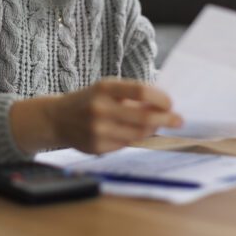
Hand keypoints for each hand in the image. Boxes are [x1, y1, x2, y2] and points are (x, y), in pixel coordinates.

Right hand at [11, 78, 182, 154]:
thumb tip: (164, 108)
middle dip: (166, 120)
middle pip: (144, 118)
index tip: (171, 103)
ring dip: (152, 130)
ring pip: (138, 134)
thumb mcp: (106, 90)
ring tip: (157, 126)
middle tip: (178, 120)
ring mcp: (98, 130)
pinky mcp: (97, 147)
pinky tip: (134, 133)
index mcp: (104, 88)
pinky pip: (126, 144)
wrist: (56, 118)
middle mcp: (100, 108)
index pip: (140, 91)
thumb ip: (132, 97)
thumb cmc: (89, 100)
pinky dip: (135, 139)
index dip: (160, 98)